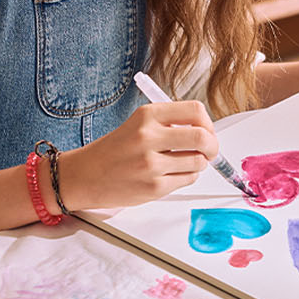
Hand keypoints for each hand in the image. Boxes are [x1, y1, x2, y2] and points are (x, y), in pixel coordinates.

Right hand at [60, 101, 218, 208]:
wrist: (85, 176)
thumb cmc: (114, 150)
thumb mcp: (138, 124)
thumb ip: (169, 123)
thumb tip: (206, 130)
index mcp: (147, 116)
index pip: (195, 111)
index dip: (208, 123)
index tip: (206, 131)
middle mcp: (148, 137)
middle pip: (202, 138)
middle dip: (212, 146)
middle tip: (209, 150)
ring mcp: (151, 164)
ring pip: (198, 162)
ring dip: (198, 163)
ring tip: (183, 163)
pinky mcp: (153, 188)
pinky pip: (187, 179)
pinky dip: (186, 176)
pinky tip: (170, 174)